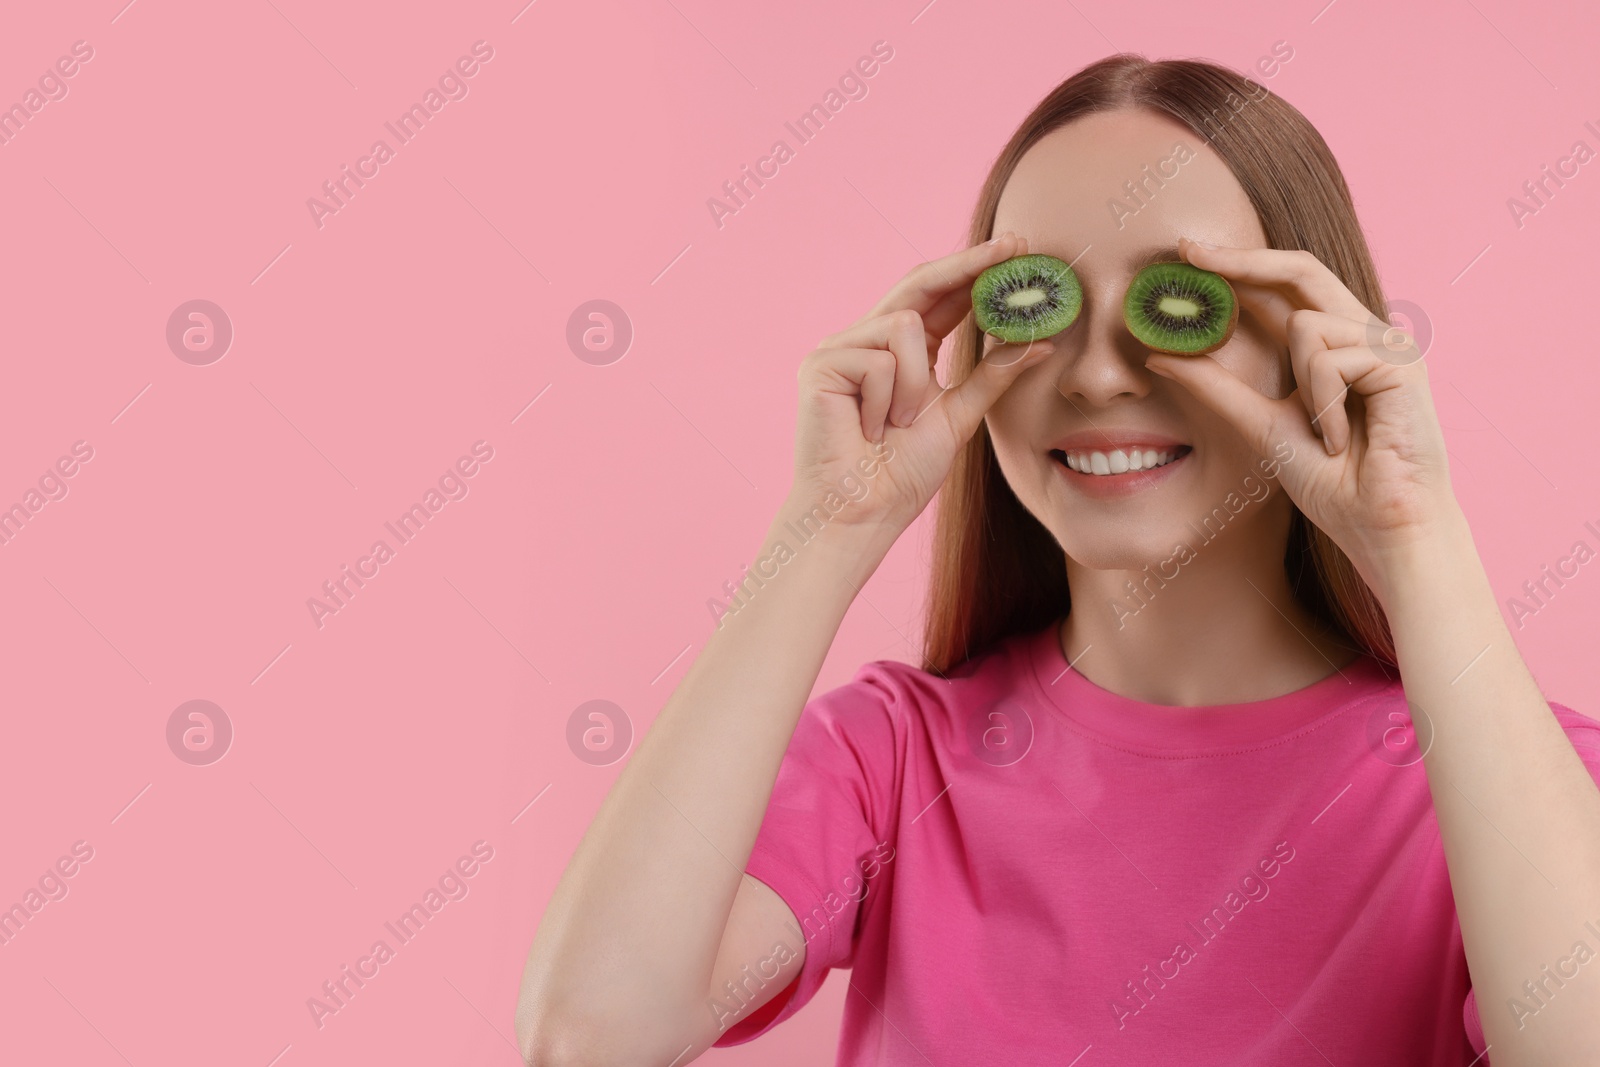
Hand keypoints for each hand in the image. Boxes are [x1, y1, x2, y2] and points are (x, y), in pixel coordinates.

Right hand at [789, 232, 1055, 532]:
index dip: (974, 271)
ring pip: (905, 326)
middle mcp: (864, 341)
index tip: (1017, 249)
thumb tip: (1043, 342)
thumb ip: (993, 376)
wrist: (860, 514)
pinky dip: (887, 399)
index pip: (938, 298)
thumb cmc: (899, 475)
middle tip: (1012, 247)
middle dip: (966, 266)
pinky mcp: (821, 364)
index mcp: (896, 352)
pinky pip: (879, 359)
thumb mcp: (957, 416)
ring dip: (915, 383)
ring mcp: (839, 349)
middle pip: (918, 286)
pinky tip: (869, 429)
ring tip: (898, 424)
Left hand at [1141, 238, 1461, 592]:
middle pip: (1301, 270)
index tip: (1187, 254)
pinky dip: (1325, 406)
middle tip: (1189, 253)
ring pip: (1307, 325)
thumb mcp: (1260, 426)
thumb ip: (1217, 388)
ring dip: (1302, 388)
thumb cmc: (1334, 484)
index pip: (1285, 288)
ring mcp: (1389, 344)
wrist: (1383, 528)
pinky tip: (1342, 441)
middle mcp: (1365, 334)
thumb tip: (1159, 356)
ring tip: (1326, 436)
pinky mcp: (1403, 363)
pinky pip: (1332, 359)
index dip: (1239, 266)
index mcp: (1336, 345)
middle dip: (1243, 260)